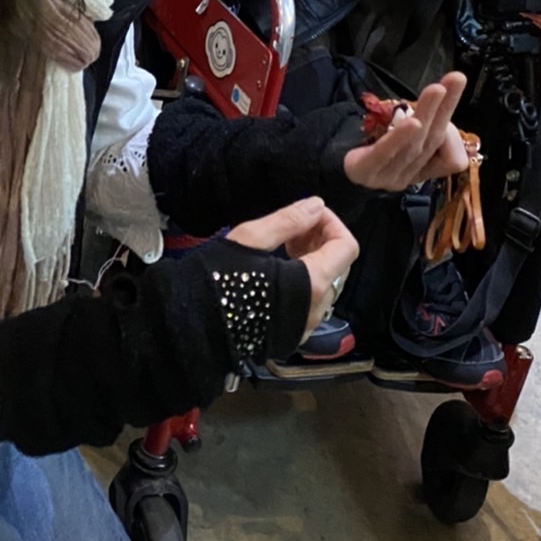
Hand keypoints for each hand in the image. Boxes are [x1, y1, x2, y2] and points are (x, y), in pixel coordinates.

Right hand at [229, 197, 358, 341]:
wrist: (194, 327)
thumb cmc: (218, 279)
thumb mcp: (249, 239)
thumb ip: (288, 221)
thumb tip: (317, 205)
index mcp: (312, 284)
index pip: (346, 247)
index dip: (332, 223)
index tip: (309, 214)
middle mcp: (317, 309)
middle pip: (341, 266)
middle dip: (323, 240)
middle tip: (294, 227)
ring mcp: (306, 326)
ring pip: (329, 285)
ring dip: (317, 260)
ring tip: (285, 244)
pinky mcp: (293, 335)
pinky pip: (314, 303)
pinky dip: (307, 281)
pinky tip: (281, 270)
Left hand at [343, 73, 468, 190]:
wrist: (328, 163)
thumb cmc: (368, 146)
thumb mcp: (401, 134)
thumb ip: (425, 126)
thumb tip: (440, 111)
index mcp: (419, 170)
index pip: (449, 158)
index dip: (454, 134)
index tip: (451, 97)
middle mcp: (407, 176)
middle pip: (431, 141)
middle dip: (445, 108)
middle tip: (457, 79)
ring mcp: (386, 177)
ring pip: (412, 144)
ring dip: (427, 113)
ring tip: (437, 89)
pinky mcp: (364, 171)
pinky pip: (384, 152)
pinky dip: (400, 137)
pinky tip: (413, 121)